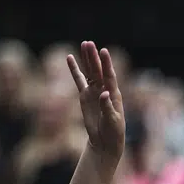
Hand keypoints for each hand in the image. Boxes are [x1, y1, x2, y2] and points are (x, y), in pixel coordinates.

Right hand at [66, 40, 124, 158]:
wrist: (105, 140)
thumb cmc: (113, 131)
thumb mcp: (112, 121)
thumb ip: (107, 107)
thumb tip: (104, 93)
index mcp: (114, 94)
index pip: (109, 75)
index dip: (106, 63)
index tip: (103, 51)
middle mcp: (104, 89)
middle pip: (98, 70)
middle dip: (93, 57)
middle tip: (89, 43)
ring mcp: (94, 91)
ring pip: (89, 72)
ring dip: (86, 59)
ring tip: (84, 44)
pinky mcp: (84, 95)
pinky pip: (78, 80)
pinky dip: (74, 70)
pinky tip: (70, 58)